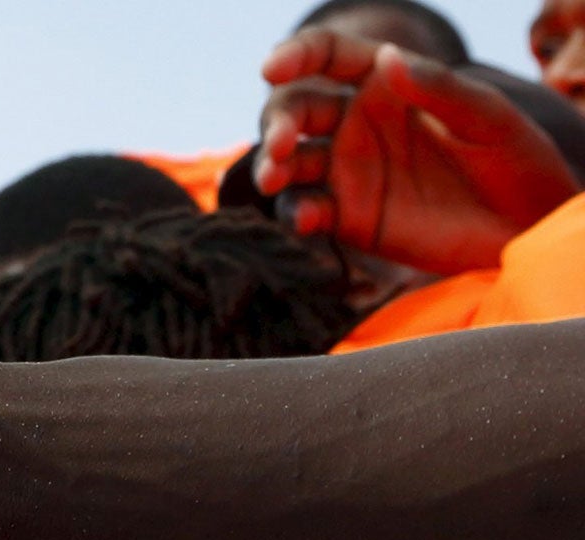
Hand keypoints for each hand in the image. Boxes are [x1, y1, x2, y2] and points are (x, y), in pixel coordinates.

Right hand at [259, 33, 580, 272]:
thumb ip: (437, 87)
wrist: (523, 226)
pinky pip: (307, 211)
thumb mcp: (486, 114)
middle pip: (296, 110)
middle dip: (279, 123)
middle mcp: (357, 123)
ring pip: (291, 163)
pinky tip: (305, 218)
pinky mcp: (347, 218)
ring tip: (276, 178)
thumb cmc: (513, 157)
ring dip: (273, 168)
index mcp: (385, 84)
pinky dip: (296, 214)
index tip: (273, 68)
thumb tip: (387, 57)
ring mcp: (348, 172)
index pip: (329, 56)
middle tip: (283, 144)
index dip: (297, 55)